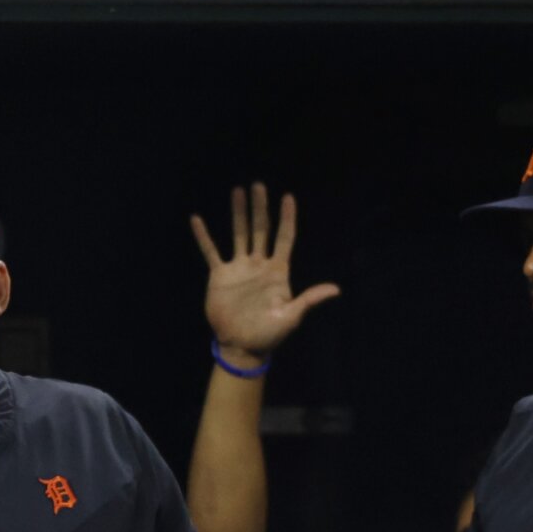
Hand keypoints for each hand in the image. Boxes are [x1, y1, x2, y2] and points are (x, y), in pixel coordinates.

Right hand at [190, 184, 339, 365]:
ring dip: (238, 214)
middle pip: (261, 229)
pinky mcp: (220, 276)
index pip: (285, 237)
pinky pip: (211, 252)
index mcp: (278, 271)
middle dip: (260, 208)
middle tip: (257, 185)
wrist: (240, 345)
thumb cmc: (269, 334)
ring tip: (237, 192)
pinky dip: (204, 237)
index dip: (287, 218)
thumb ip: (309, 300)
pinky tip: (197, 219)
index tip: (288, 197)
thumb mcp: (291, 317)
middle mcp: (259, 264)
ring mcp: (239, 268)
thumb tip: (335, 290)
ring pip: (239, 234)